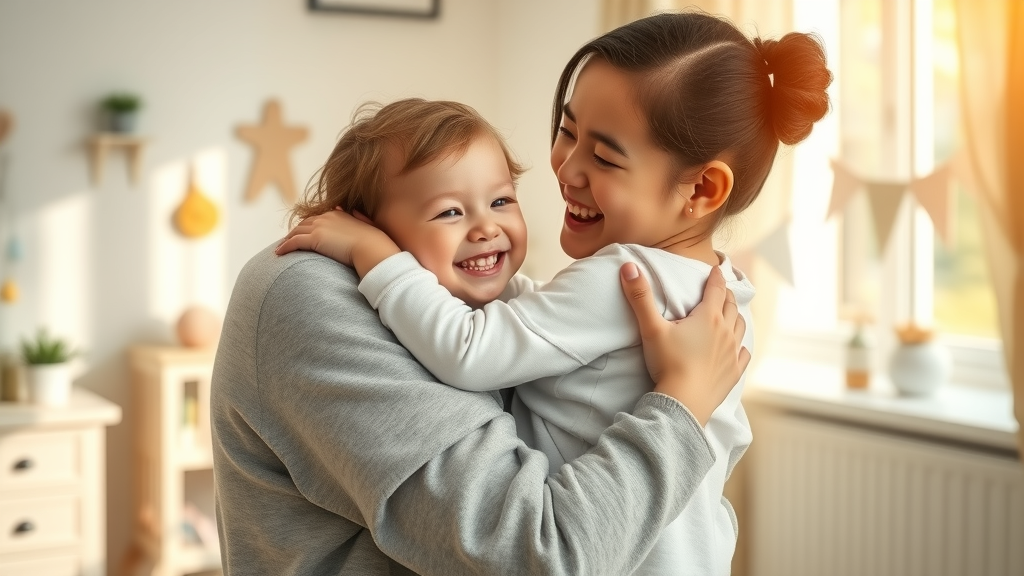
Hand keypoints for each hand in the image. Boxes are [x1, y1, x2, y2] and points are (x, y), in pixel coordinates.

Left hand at [276, 209, 399, 276]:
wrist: (371, 248)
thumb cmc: (373, 241)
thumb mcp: (367, 225)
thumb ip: (359, 217)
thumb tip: (355, 211)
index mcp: (337, 214)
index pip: (317, 218)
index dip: (308, 225)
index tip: (303, 232)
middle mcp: (326, 217)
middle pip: (304, 223)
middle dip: (295, 231)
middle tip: (287, 240)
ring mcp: (319, 227)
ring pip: (296, 231)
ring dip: (287, 239)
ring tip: (280, 248)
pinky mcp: (314, 239)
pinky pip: (294, 242)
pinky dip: (285, 246)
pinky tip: (279, 253)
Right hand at [619, 262, 749, 425]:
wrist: (683, 402)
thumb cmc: (668, 363)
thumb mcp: (651, 328)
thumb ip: (640, 297)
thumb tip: (628, 266)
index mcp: (709, 317)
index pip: (716, 289)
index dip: (716, 276)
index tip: (717, 268)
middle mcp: (726, 332)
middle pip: (730, 306)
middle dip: (725, 295)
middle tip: (721, 290)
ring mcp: (733, 353)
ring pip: (740, 327)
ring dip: (735, 316)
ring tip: (730, 314)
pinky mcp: (734, 372)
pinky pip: (744, 354)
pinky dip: (742, 346)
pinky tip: (739, 347)